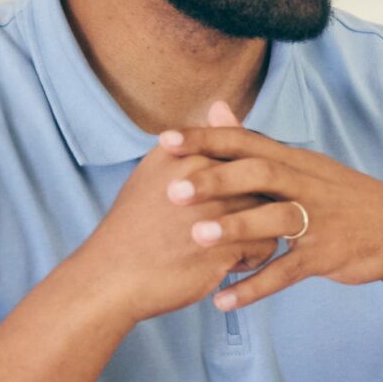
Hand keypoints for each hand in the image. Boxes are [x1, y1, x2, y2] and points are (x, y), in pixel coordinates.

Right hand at [69, 143, 281, 323]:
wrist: (112, 276)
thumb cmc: (140, 224)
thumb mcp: (160, 171)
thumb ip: (196, 142)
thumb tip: (222, 105)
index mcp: (185, 153)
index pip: (242, 153)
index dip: (241, 182)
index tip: (216, 200)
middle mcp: (201, 175)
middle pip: (262, 183)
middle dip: (253, 205)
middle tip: (221, 224)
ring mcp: (216, 210)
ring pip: (270, 212)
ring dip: (255, 231)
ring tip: (223, 242)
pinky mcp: (226, 246)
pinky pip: (267, 246)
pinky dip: (251, 258)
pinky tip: (221, 263)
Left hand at [158, 102, 382, 311]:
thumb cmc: (342, 197)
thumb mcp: (305, 164)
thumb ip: (256, 142)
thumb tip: (216, 108)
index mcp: (296, 161)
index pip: (248, 142)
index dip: (207, 140)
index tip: (165, 140)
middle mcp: (306, 185)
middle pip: (260, 174)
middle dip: (216, 181)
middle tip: (174, 191)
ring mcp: (318, 221)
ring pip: (275, 220)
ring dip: (236, 229)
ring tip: (196, 240)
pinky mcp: (326, 256)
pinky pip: (287, 272)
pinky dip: (255, 286)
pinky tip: (222, 300)